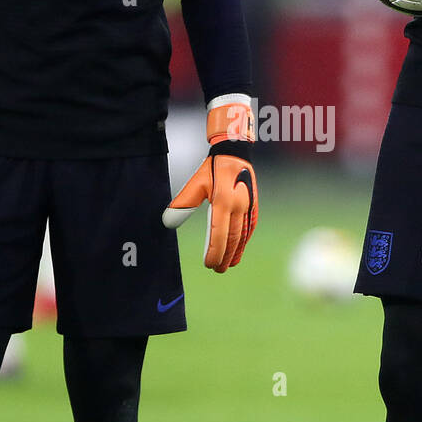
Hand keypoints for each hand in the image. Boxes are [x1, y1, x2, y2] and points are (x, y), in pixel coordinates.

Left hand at [162, 96, 256, 271]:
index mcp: (223, 202)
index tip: (209, 264)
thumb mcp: (195, 184)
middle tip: (217, 269)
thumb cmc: (212, 168)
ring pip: (243, 236)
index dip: (215, 252)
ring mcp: (248, 206)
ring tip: (229, 264)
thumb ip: (183, 204)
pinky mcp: (253, 205)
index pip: (219, 234)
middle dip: (225, 256)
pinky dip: (244, 241)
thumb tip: (168, 222)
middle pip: (232, 239)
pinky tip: (239, 249)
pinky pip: (250, 227)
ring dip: (236, 252)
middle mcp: (238, 206)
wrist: (236, 152)